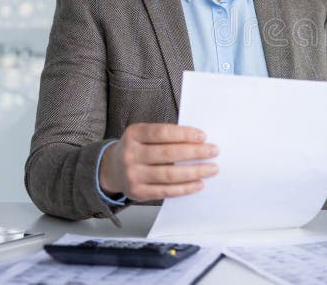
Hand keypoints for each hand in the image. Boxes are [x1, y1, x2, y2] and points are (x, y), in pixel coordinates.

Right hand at [98, 123, 218, 201]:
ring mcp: (132, 175)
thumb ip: (166, 136)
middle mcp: (130, 154)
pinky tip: (199, 184)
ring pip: (169, 174)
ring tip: (212, 169)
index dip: (184, 134)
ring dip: (195, 172)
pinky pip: (165, 191)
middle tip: (214, 151)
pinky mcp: (137, 193)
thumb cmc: (137, 148)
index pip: (162, 133)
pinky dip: (185, 188)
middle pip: (168, 154)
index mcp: (134, 134)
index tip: (203, 136)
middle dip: (195, 152)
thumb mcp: (144, 134)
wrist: (112, 169)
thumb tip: (198, 141)